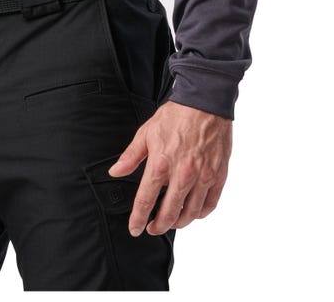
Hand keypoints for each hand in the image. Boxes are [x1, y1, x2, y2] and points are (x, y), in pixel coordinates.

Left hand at [107, 100, 231, 235]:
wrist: (204, 103)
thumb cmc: (175, 116)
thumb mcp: (146, 133)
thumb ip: (130, 156)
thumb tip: (115, 171)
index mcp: (161, 164)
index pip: (145, 201)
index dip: (138, 219)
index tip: (134, 229)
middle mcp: (182, 175)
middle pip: (169, 213)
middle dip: (159, 226)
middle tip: (152, 228)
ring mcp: (203, 177)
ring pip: (190, 213)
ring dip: (179, 222)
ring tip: (171, 222)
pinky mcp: (218, 176)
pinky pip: (210, 204)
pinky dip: (200, 213)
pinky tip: (193, 212)